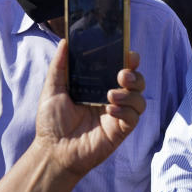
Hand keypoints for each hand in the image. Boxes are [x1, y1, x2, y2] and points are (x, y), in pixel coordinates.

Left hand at [34, 39, 145, 176]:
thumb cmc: (51, 122)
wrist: (53, 150)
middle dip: (134, 74)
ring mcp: (118, 114)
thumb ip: (60, 66)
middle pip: (136, 80)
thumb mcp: (52, 90)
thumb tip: (65, 41)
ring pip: (140, 98)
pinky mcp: (120, 130)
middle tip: (122, 74)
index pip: (120, 68)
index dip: (128, 60)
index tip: (127, 54)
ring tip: (111, 95)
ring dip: (130, 93)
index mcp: (98, 85)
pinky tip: (111, 110)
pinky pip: (134, 117)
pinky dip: (126, 110)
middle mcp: (111, 97)